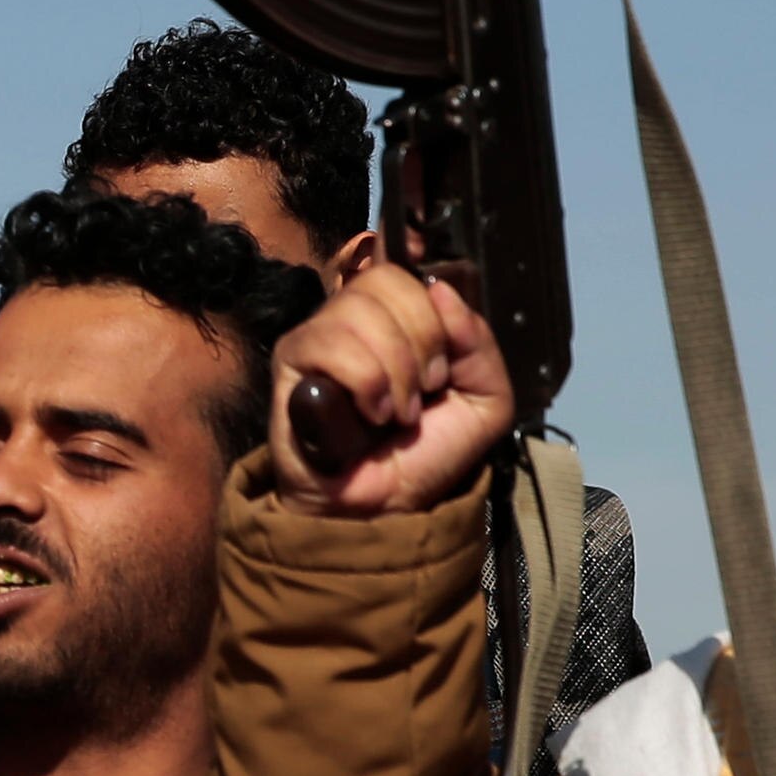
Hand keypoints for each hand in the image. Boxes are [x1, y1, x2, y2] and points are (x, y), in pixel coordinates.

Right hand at [263, 263, 517, 515]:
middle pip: (388, 282)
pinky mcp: (291, 360)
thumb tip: (442, 290)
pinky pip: (330, 343)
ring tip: (395, 412)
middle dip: (422, 342)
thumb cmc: (424, 457)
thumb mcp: (484, 401)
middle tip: (424, 390)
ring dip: (394, 371)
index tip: (441, 352)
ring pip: (360, 310)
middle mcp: (357, 317)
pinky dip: (364, 382)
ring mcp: (320, 334)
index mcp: (400, 318)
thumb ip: (479, 342)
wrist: (383, 509)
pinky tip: (368, 414)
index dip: (428, 300)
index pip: (407, 267)